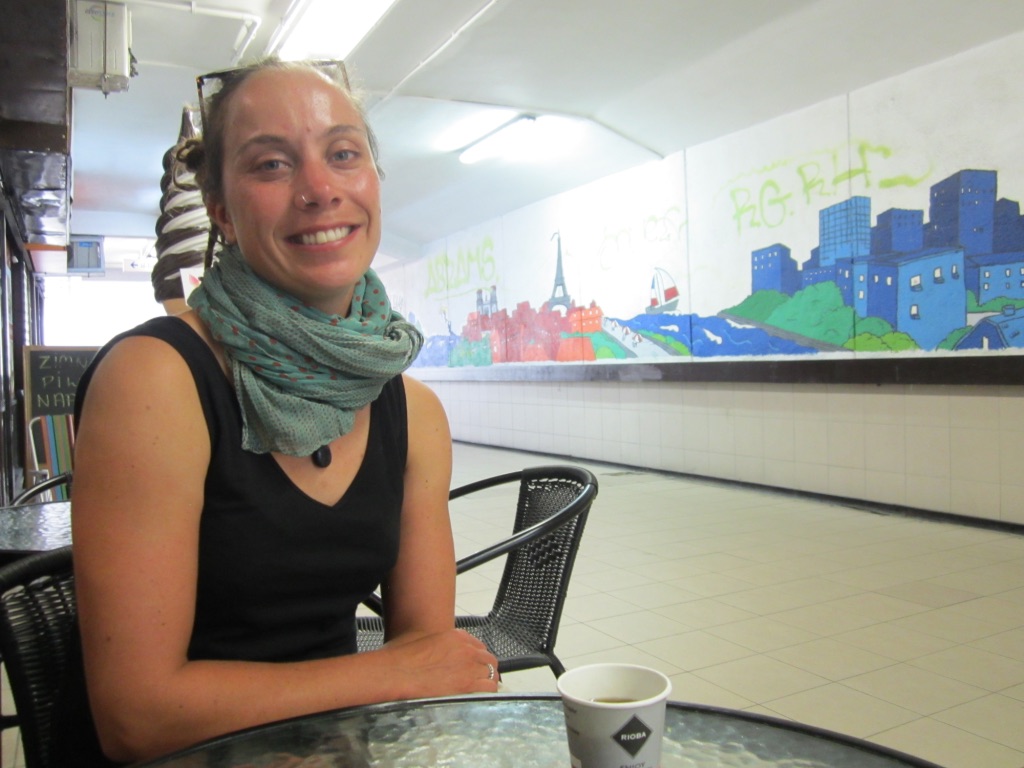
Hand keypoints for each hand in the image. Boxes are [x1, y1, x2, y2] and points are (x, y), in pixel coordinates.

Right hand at [380, 629, 498, 696]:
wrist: (396, 673)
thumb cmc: (400, 660)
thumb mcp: (422, 643)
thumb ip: (439, 648)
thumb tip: (439, 660)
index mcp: (456, 636)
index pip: (479, 647)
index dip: (477, 660)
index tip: (473, 669)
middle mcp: (466, 649)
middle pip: (488, 660)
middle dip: (484, 671)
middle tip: (477, 683)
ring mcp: (469, 666)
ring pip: (492, 674)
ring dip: (486, 683)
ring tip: (477, 693)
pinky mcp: (468, 684)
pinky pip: (489, 688)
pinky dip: (486, 694)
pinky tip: (477, 699)